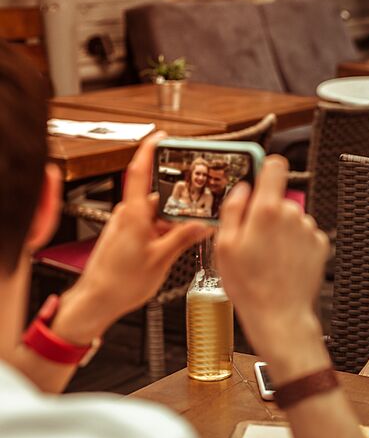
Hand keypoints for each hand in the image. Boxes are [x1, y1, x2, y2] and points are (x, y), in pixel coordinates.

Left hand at [53, 132, 210, 344]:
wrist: (96, 301)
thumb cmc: (120, 283)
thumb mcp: (162, 259)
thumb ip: (183, 237)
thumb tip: (203, 224)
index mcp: (133, 215)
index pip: (139, 172)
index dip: (150, 150)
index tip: (162, 137)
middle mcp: (126, 215)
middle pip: (158, 197)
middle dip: (178, 206)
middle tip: (198, 214)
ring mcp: (124, 225)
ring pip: (155, 214)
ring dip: (171, 223)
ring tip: (184, 239)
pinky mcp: (124, 235)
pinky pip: (148, 225)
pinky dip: (162, 231)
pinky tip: (171, 246)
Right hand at [215, 155, 330, 380]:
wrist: (280, 315)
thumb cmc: (250, 286)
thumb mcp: (224, 246)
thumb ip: (232, 209)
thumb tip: (241, 188)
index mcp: (267, 210)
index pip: (274, 166)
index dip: (265, 168)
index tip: (258, 177)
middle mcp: (293, 214)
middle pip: (278, 198)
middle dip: (265, 212)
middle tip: (253, 239)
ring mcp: (309, 229)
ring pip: (291, 218)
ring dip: (280, 230)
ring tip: (268, 257)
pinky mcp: (320, 244)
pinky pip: (303, 235)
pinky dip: (294, 244)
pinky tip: (283, 263)